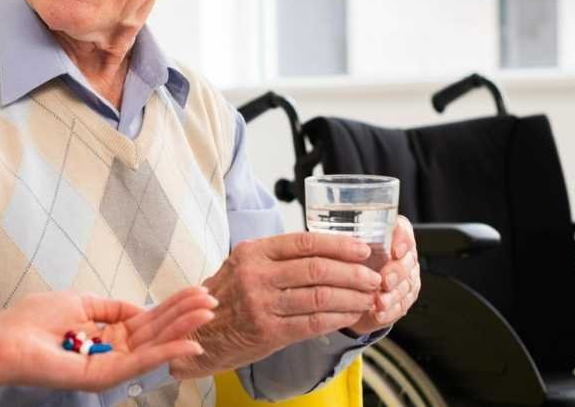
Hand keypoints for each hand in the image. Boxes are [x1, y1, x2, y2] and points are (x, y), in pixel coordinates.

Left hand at [0, 287, 217, 391]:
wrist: (8, 339)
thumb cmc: (35, 320)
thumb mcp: (82, 303)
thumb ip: (113, 308)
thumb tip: (142, 309)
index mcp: (107, 333)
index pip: (148, 319)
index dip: (173, 306)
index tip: (199, 291)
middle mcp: (113, 350)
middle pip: (156, 331)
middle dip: (184, 315)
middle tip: (212, 302)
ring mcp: (110, 365)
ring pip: (154, 346)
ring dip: (182, 329)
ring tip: (207, 314)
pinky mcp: (104, 376)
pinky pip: (140, 363)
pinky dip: (166, 352)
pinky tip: (187, 342)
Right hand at [170, 233, 381, 379]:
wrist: (200, 332)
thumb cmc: (228, 297)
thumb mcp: (243, 266)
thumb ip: (277, 257)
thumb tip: (327, 251)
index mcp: (252, 252)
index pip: (304, 242)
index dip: (339, 245)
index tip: (363, 248)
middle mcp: (255, 275)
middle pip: (317, 268)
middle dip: (353, 272)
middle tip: (374, 276)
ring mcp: (261, 304)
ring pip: (320, 296)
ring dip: (352, 297)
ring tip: (369, 296)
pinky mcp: (268, 331)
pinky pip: (313, 322)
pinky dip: (338, 318)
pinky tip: (351, 315)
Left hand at [347, 216, 420, 335]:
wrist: (344, 289)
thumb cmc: (341, 260)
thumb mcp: (337, 246)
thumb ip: (338, 241)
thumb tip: (323, 238)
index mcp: (389, 236)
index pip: (403, 231)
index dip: (402, 240)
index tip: (394, 250)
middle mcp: (400, 257)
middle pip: (407, 261)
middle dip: (397, 272)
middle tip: (384, 280)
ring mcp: (403, 280)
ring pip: (406, 286)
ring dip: (393, 295)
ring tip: (380, 301)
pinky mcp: (400, 301)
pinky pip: (400, 307)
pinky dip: (389, 311)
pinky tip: (379, 313)